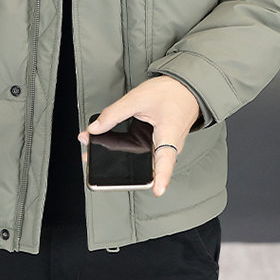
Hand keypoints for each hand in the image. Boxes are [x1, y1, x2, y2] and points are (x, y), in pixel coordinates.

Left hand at [77, 75, 200, 196]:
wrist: (186, 88)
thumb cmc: (171, 93)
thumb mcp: (138, 98)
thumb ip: (114, 114)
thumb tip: (94, 129)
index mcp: (169, 136)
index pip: (166, 161)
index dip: (162, 178)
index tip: (157, 191)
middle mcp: (169, 147)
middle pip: (145, 166)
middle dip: (118, 167)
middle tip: (93, 162)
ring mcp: (163, 147)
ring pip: (139, 159)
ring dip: (118, 155)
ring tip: (93, 149)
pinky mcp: (157, 143)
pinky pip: (140, 150)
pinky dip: (124, 146)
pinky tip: (108, 140)